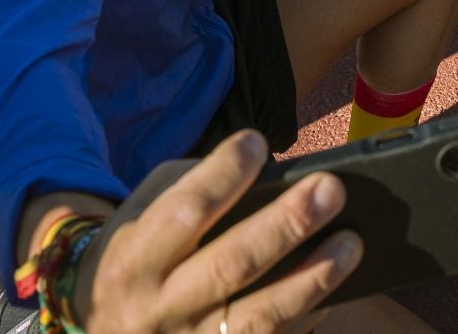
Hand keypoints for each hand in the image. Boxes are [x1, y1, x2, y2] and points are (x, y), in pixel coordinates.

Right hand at [73, 130, 358, 333]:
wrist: (106, 331)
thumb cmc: (141, 255)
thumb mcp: (143, 216)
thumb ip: (193, 188)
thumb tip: (266, 170)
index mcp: (134, 260)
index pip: (183, 211)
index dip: (223, 175)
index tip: (257, 142)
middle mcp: (159, 309)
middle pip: (230, 265)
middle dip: (286, 224)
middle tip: (331, 188)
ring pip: (258, 316)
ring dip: (313, 278)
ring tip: (351, 242)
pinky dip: (308, 316)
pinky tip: (337, 288)